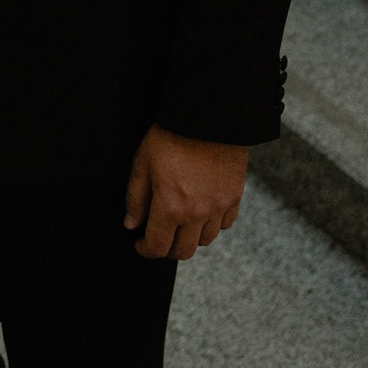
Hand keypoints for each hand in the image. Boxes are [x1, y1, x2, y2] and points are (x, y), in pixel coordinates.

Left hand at [122, 124, 247, 261]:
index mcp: (171, 208)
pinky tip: (202, 211)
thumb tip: (132, 225)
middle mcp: (197, 214)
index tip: (140, 243)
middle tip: (158, 235)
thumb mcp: (142, 163)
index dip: (145, 250)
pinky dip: (213, 224)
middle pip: (183, 251)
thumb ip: (135, 198)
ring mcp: (219, 207)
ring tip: (180, 222)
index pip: (157, 247)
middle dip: (166, 248)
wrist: (209, 116)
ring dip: (190, 237)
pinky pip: (225, 224)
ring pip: (205, 240)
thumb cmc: (171, 136)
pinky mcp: (235, 196)